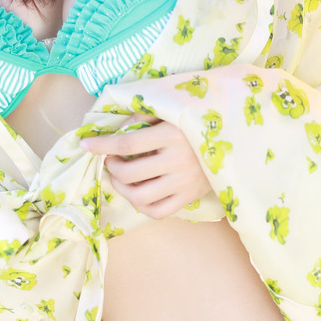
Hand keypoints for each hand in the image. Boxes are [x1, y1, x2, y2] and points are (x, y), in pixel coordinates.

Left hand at [81, 119, 210, 218]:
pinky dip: (141, 205)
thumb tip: (117, 130)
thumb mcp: (172, 110)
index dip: (101, 145)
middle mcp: (178, 161)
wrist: (235, 138)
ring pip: (140, 196)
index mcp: (172, 134)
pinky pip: (158, 211)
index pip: (127, 143)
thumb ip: (144, 115)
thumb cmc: (197, 121)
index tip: (85, 144)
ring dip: (122, 187)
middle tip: (111, 159)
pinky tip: (137, 193)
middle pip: (129, 172)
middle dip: (112, 166)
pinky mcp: (190, 197)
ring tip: (120, 177)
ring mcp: (184, 183)